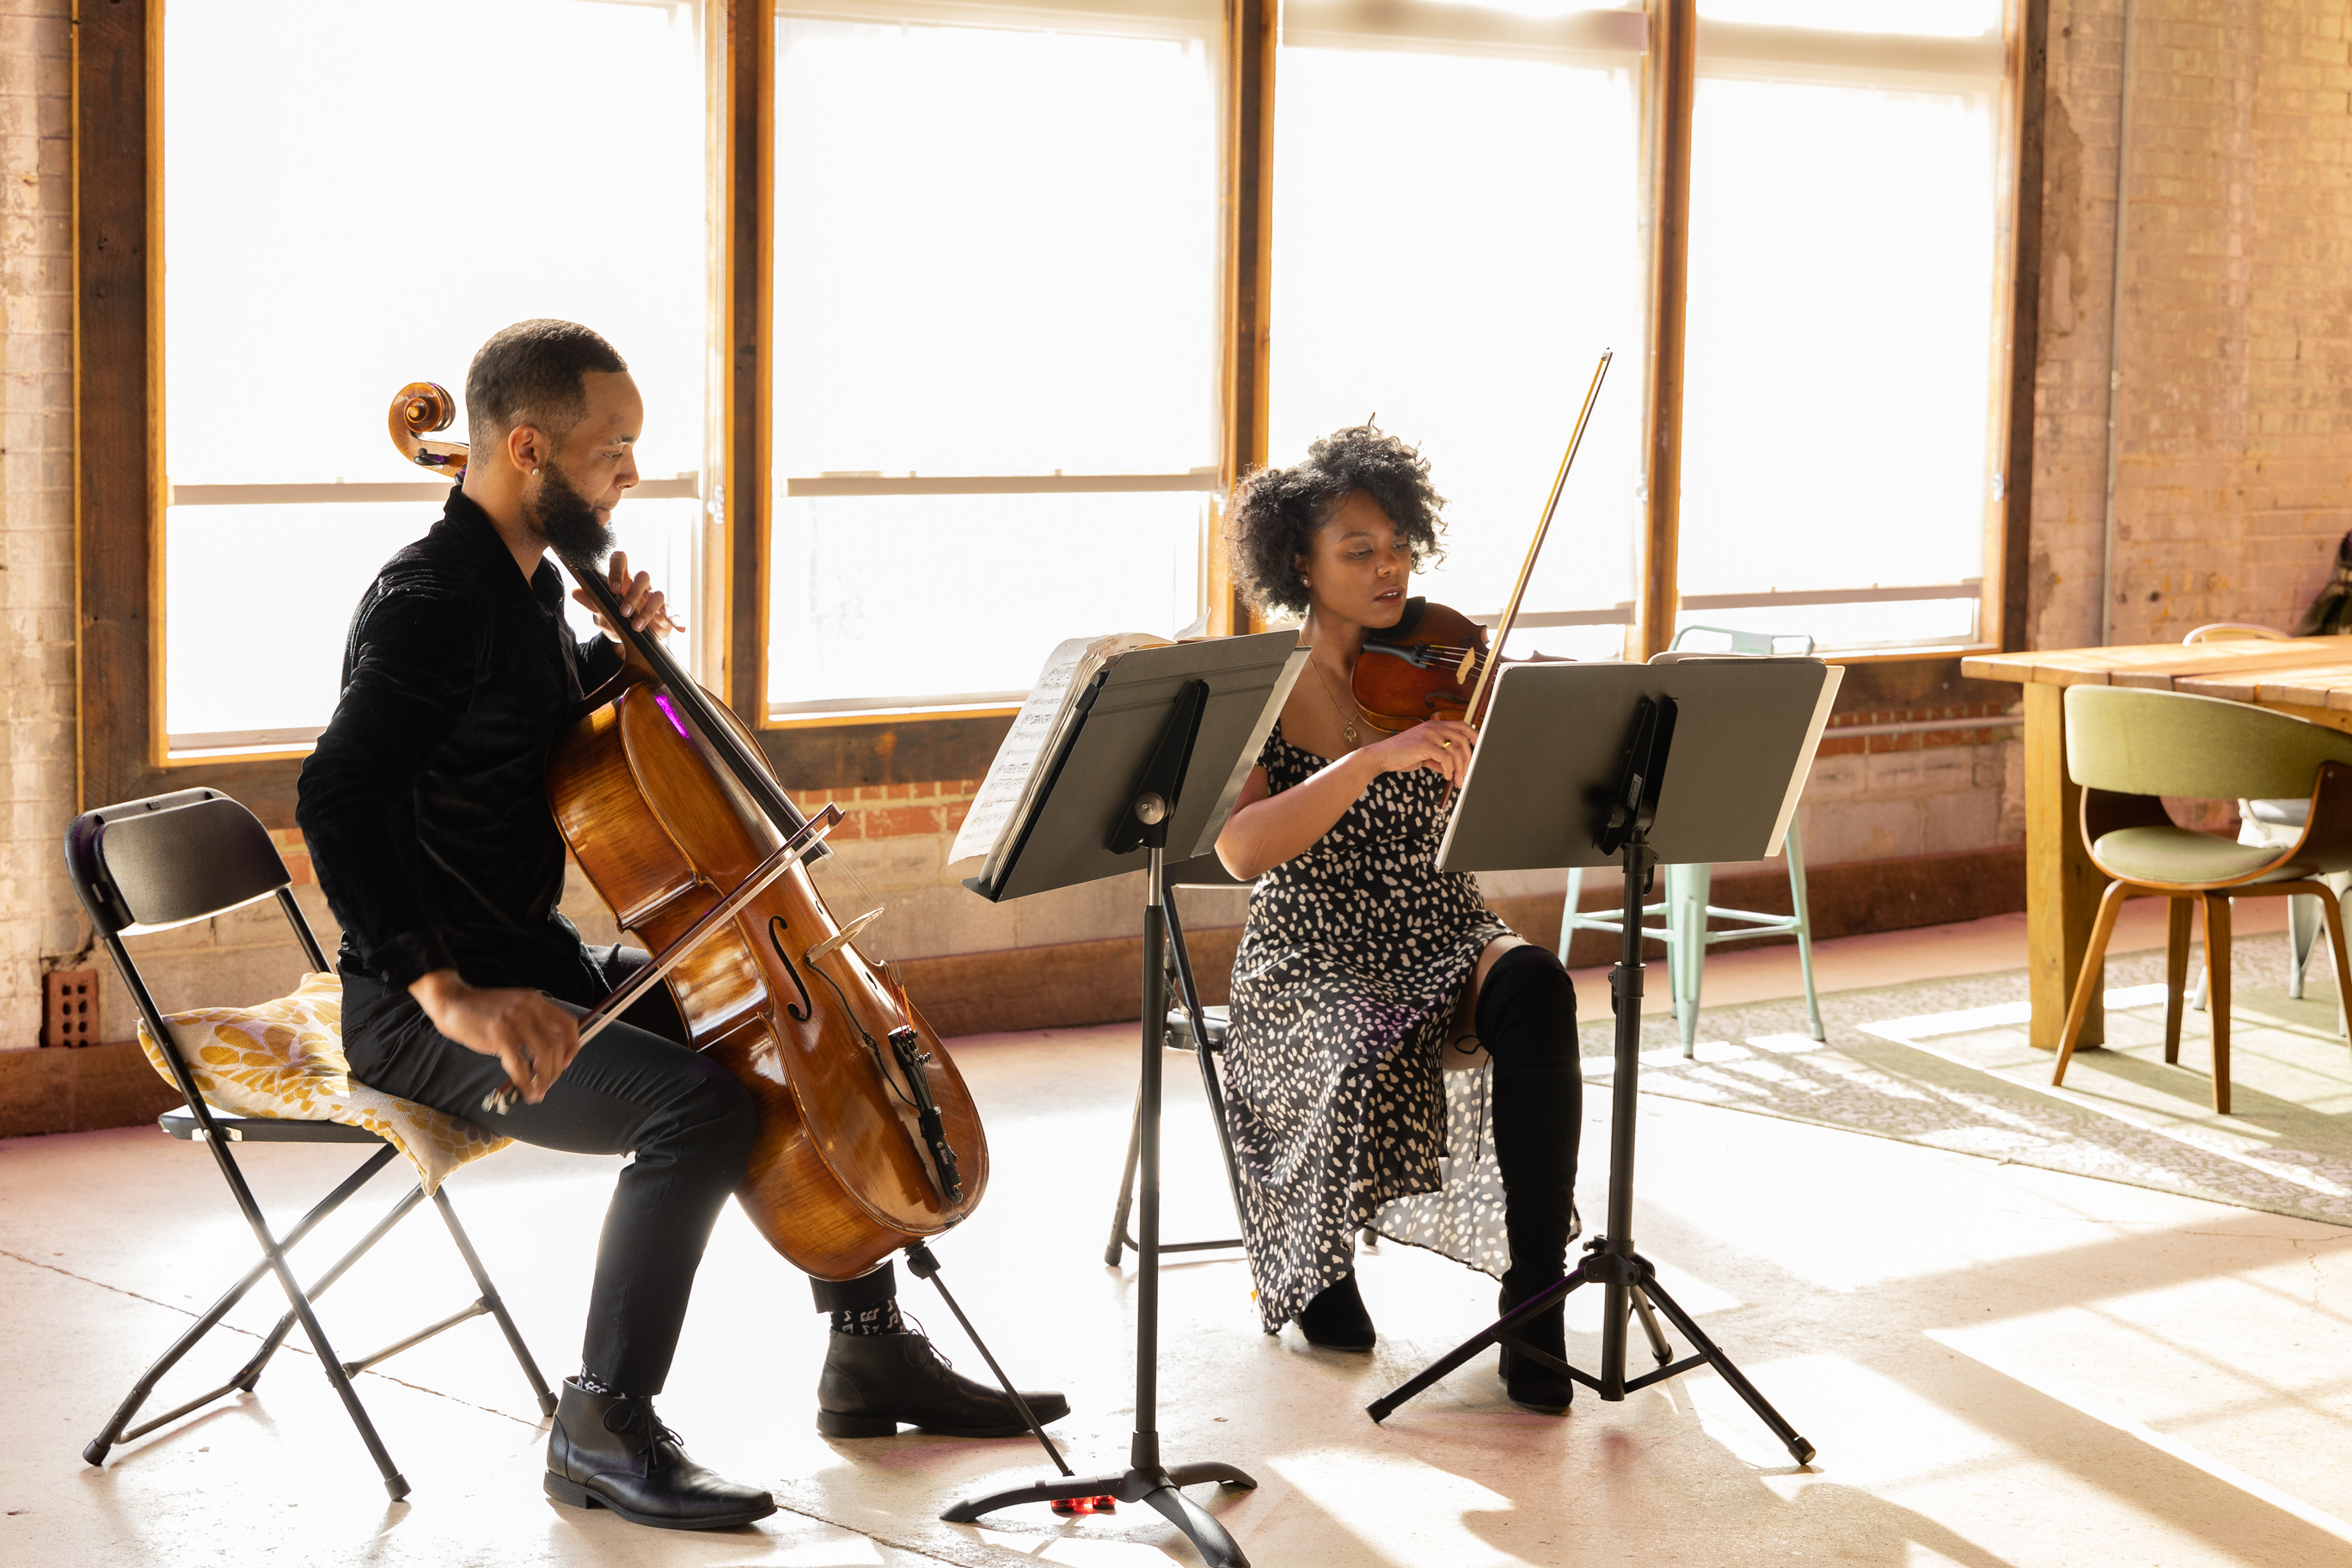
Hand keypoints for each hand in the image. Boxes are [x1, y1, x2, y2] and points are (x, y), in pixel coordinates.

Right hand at [409, 970, 580, 1104]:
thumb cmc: (481, 1011)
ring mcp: (515, 1021)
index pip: (568, 1024)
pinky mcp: (500, 1035)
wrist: (453, 1002)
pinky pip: (520, 1065)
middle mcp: (530, 1009)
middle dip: (556, 1069)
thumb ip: (532, 1025)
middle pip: (557, 1045)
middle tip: (548, 1082)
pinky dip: (525, 1082)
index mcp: (536, 1002)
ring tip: (539, 1091)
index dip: (573, 1046)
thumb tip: (547, 1055)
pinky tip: (525, 1090)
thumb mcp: (514, 1009)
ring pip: (543, 1056)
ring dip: (544, 1078)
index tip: (567, 1062)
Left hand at [573, 550, 679, 640]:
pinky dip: (677, 619)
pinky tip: (680, 629)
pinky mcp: (665, 613)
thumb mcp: (600, 613)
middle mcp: (640, 585)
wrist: (626, 638)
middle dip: (633, 594)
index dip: (618, 570)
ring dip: (648, 610)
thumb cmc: (613, 618)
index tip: (613, 588)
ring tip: (636, 627)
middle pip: (643, 575)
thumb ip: (591, 602)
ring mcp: (654, 598)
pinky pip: (673, 613)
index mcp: (622, 578)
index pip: (621, 560)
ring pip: (658, 594)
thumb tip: (576, 592)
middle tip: (623, 612)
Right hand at [1358, 719, 1476, 788]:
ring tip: (1455, 780)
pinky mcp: (1424, 745)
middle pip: (1463, 739)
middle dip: (1468, 759)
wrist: (1381, 756)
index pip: (1462, 726)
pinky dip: (1448, 770)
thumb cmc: (1401, 755)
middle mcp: (1434, 727)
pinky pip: (1445, 759)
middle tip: (1466, 774)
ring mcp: (1429, 735)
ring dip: (1459, 769)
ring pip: (1455, 751)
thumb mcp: (1423, 755)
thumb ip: (1438, 758)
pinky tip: (1444, 776)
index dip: (1474, 737)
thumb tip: (1452, 769)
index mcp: (1435, 726)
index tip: (1479, 750)